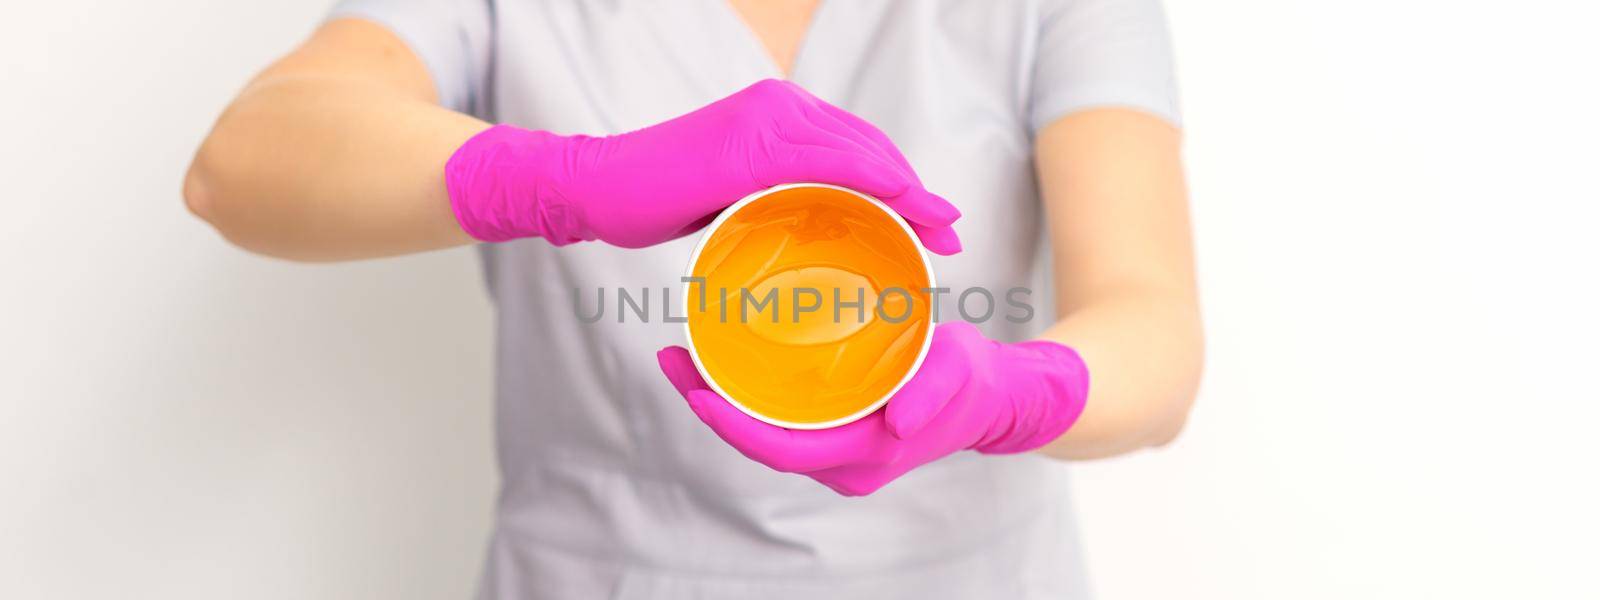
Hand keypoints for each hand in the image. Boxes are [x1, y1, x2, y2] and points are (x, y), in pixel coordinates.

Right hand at [443, 78, 961, 252]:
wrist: (595, 186)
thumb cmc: (656, 197)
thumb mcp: (729, 190)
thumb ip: (773, 192)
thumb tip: (810, 224)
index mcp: (777, 112)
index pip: (857, 144)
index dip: (903, 181)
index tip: (935, 220)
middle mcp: (779, 105)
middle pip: (870, 147)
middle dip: (919, 191)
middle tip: (951, 232)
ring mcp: (766, 121)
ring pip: (860, 154)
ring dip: (911, 194)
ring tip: (941, 233)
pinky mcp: (750, 147)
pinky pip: (830, 164)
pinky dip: (874, 186)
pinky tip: (903, 211)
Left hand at [657, 322, 1089, 495]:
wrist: (996, 398)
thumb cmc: (974, 381)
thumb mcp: (959, 373)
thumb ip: (931, 393)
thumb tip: (898, 421)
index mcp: (866, 453)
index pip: (782, 448)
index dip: (734, 425)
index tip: (697, 391)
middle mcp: (844, 463)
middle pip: (761, 443)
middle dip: (710, 406)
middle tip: (673, 358)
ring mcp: (840, 454)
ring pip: (767, 434)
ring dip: (724, 402)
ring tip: (687, 356)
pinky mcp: (839, 436)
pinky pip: (783, 423)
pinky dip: (751, 398)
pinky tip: (730, 362)